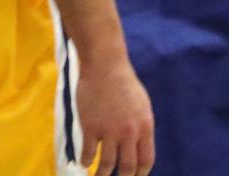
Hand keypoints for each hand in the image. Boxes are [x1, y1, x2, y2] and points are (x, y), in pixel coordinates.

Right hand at [77, 58, 154, 175]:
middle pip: (128, 166)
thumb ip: (141, 125)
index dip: (141, 173)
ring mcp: (108, 130)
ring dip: (102, 175)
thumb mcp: (141, 104)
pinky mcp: (90, 125)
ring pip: (107, 163)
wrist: (103, 64)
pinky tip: (83, 162)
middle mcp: (129, 133)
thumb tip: (138, 143)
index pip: (146, 160)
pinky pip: (88, 150)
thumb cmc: (123, 81)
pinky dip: (85, 159)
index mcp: (144, 127)